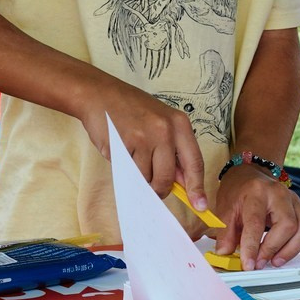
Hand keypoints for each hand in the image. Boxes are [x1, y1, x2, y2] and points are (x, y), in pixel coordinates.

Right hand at [80, 82, 206, 208]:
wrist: (99, 94)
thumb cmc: (131, 109)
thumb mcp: (160, 122)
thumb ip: (173, 150)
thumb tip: (183, 182)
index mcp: (180, 124)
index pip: (194, 162)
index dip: (197, 187)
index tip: (200, 205)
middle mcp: (165, 130)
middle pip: (167, 177)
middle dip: (159, 188)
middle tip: (152, 186)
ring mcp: (144, 137)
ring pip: (145, 177)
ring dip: (138, 175)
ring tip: (131, 153)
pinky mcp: (124, 145)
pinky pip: (127, 171)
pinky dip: (123, 167)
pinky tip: (120, 147)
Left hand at [210, 165, 299, 268]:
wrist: (250, 173)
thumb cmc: (238, 191)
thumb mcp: (224, 208)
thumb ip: (225, 232)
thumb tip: (224, 254)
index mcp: (257, 193)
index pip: (256, 222)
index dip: (252, 246)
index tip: (248, 264)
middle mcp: (280, 194)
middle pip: (287, 224)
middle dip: (274, 248)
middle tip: (260, 263)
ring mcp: (295, 201)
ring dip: (291, 249)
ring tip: (276, 261)